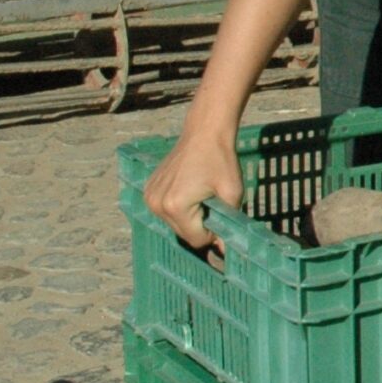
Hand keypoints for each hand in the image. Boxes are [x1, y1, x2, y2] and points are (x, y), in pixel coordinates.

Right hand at [143, 124, 241, 262]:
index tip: (222, 218)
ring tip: (202, 194)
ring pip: (175, 224)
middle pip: (184, 233)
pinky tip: (190, 190)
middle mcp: (157, 204)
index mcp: (176, 207)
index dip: (214, 234)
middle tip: (214, 204)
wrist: (204, 132)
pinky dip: (180, 208)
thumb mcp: (232, 193)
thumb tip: (225, 250)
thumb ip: (228, 223)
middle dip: (201, 226)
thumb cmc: (221, 160)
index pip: (196, 239)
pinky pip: (166, 211)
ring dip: (190, 217)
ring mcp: (150, 196)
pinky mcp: (149, 190)